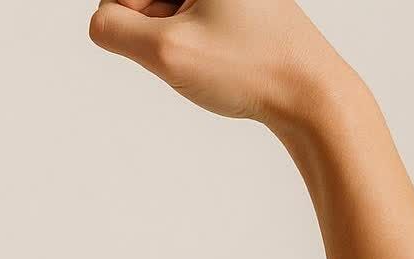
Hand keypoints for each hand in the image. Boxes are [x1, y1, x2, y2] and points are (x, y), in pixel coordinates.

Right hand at [88, 0, 363, 129]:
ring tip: (210, 57)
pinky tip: (218, 59)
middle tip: (193, 51)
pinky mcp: (231, 8)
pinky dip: (188, 44)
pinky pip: (184, 22)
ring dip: (169, 40)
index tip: (166, 38)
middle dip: (152, 28)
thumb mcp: (166, 51)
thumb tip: (100, 22)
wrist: (312, 95)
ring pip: (162, 11)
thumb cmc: (250, 69)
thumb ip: (112, 28)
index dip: (130, 19)